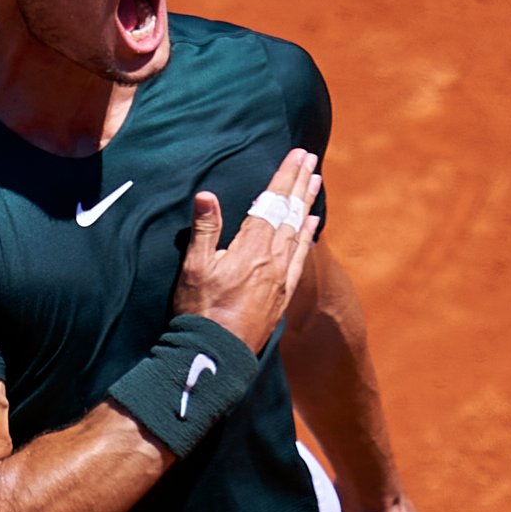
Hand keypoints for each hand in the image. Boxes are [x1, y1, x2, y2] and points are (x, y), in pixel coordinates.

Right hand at [174, 145, 323, 356]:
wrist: (216, 356)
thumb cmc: (199, 312)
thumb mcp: (194, 268)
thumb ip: (204, 230)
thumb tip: (206, 194)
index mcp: (251, 248)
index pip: (271, 202)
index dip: (284, 176)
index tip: (297, 154)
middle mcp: (273, 259)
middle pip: (290, 212)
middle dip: (300, 183)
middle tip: (311, 159)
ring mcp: (281, 278)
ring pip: (299, 231)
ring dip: (307, 204)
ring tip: (316, 181)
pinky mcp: (283, 295)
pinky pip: (301, 258)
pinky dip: (308, 237)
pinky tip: (313, 225)